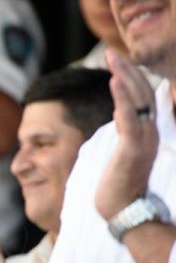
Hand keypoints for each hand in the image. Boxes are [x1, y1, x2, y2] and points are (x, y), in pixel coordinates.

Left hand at [95, 48, 159, 219]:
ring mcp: (143, 140)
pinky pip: (129, 118)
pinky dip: (122, 98)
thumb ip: (123, 134)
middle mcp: (149, 133)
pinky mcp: (133, 148)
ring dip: (125, 77)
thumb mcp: (122, 153)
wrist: (122, 210)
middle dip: (128, 70)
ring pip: (137, 101)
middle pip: (142, 94)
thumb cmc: (118, 185)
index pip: (142, 99)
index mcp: (145, 133)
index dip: (133, 78)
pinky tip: (114, 82)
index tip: (119, 61)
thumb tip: (117, 116)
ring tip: (113, 57)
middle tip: (113, 51)